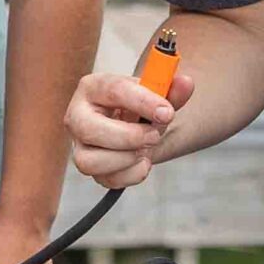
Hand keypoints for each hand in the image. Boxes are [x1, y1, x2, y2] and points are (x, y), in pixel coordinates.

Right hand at [65, 66, 194, 188]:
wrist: (134, 123)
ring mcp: (80, 145)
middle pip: (90, 130)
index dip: (143, 102)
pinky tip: (142, 161)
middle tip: (153, 136)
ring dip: (126, 159)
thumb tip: (186, 84)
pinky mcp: (89, 166)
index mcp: (93, 87)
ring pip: (89, 162)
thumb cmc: (139, 106)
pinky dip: (131, 174)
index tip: (167, 112)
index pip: (113, 90)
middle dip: (129, 137)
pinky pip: (106, 179)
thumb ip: (172, 90)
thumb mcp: (155, 94)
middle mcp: (78, 116)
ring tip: (145, 149)